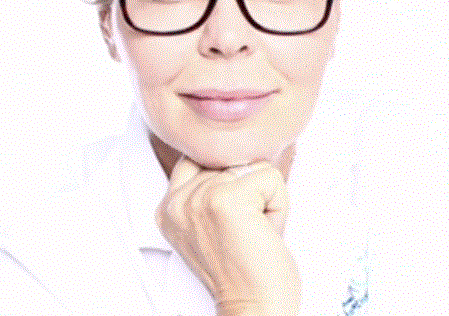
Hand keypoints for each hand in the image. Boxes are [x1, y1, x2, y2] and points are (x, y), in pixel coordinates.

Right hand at [155, 157, 300, 315]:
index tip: (232, 218)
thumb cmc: (241, 271)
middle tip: (243, 230)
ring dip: (263, 197)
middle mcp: (178, 201)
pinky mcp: (226, 199)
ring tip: (253, 230)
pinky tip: (264, 230)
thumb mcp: (208, 224)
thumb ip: (206, 187)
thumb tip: (235, 148)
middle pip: (228, 160)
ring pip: (251, 166)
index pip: (200, 157)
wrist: (254, 309)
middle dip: (247, 191)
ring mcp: (200, 198)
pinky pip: (270, 176)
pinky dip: (279, 203)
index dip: (226, 180)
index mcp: (169, 206)